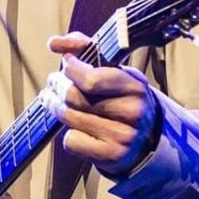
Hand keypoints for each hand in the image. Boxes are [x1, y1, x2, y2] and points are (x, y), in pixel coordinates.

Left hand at [44, 32, 160, 176]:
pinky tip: (74, 127)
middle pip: (75, 98)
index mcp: (134, 86)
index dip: (71, 69)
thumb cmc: (123, 97)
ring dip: (55, 106)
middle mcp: (131, 112)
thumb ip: (86, 49)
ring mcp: (122, 137)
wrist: (145, 137)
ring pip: (70, 118)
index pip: (92, 80)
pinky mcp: (111, 156)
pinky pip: (72, 141)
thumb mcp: (114, 69)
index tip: (66, 63)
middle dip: (57, 87)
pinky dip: (68, 133)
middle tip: (53, 82)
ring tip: (53, 99)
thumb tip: (55, 43)